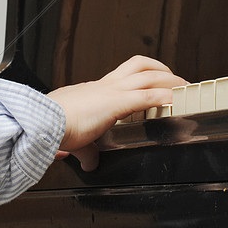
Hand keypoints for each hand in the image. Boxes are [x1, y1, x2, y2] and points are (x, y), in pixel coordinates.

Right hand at [46, 55, 186, 170]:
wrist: (44, 123)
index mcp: (95, 91)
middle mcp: (106, 86)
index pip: (122, 76)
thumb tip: (89, 162)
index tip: (150, 83)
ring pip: (148, 74)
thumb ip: (86, 150)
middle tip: (175, 79)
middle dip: (160, 69)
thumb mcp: (75, 139)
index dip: (140, 76)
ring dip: (169, 79)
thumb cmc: (54, 126)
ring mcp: (112, 91)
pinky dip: (166, 96)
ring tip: (184, 87)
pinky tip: (176, 101)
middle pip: (139, 66)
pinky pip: (149, 95)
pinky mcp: (117, 102)